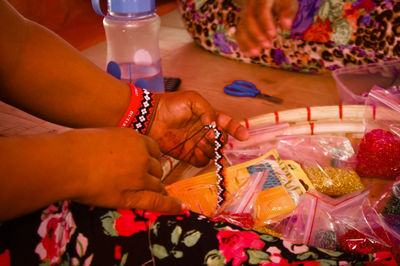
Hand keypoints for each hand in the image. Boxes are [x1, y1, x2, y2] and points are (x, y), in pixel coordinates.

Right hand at [66, 128, 183, 213]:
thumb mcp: (103, 136)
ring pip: (157, 183)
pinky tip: (179, 208)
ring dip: (155, 188)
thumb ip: (118, 144)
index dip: (150, 159)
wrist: (66, 161)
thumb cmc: (77, 147)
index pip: (154, 150)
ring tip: (155, 194)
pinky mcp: (132, 196)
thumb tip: (120, 152)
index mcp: (135, 139)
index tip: (146, 164)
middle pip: (157, 167)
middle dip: (152, 174)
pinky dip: (169, 205)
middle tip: (142, 180)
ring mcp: (139, 176)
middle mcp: (142, 156)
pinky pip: (156, 201)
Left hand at [148, 91, 247, 166]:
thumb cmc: (170, 104)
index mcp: (208, 117)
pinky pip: (202, 161)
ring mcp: (197, 143)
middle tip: (212, 137)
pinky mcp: (188, 154)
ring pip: (213, 152)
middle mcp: (204, 132)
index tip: (244, 136)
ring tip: (202, 142)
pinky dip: (204, 159)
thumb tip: (214, 126)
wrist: (150, 117)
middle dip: (221, 140)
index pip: (227, 124)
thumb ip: (207, 110)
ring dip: (212, 149)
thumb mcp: (193, 99)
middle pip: (222, 140)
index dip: (237, 129)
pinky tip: (198, 151)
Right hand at [235, 0, 297, 55]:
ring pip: (241, 27)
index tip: (273, 35)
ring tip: (258, 53)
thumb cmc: (281, 0)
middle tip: (268, 46)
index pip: (261, 8)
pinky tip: (251, 54)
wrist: (267, 0)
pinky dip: (243, 45)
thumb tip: (286, 26)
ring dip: (248, 42)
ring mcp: (245, 14)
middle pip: (249, 19)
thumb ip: (287, 11)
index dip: (266, 22)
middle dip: (257, 35)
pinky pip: (239, 34)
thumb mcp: (288, 1)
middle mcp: (251, 5)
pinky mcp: (242, 23)